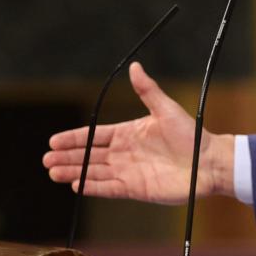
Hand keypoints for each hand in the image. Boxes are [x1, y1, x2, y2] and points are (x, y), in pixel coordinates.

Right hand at [42, 62, 234, 203]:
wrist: (208, 162)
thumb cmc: (191, 136)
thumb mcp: (166, 109)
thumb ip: (148, 90)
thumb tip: (135, 66)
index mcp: (129, 133)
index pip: (95, 135)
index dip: (74, 138)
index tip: (54, 140)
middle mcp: (125, 153)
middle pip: (90, 155)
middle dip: (68, 157)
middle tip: (46, 159)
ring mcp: (129, 171)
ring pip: (95, 172)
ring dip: (75, 172)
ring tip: (53, 172)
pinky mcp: (136, 188)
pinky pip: (109, 188)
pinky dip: (94, 187)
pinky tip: (77, 185)